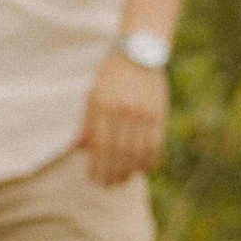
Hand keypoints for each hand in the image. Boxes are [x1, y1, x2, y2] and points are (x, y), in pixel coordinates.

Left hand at [81, 53, 167, 188]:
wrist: (139, 54)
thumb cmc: (110, 78)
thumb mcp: (92, 96)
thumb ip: (87, 123)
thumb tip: (81, 151)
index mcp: (103, 106)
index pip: (99, 145)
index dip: (97, 166)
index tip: (93, 179)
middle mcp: (124, 111)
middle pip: (119, 153)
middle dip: (113, 173)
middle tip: (108, 185)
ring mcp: (144, 114)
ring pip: (137, 152)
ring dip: (130, 171)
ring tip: (122, 180)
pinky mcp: (159, 114)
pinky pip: (155, 145)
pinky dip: (148, 160)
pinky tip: (141, 169)